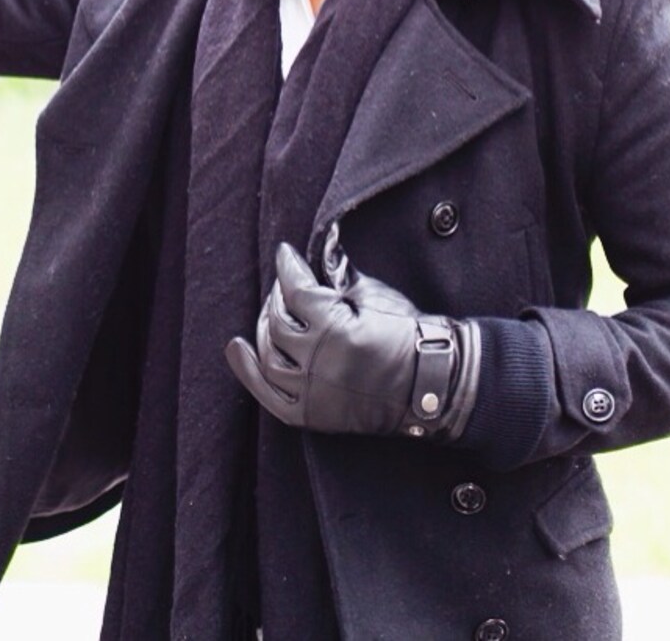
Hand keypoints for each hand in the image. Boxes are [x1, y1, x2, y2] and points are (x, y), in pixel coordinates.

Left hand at [225, 238, 480, 439]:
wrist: (432, 382)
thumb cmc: (408, 332)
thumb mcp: (374, 294)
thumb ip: (339, 277)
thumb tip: (316, 259)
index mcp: (332, 327)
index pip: (295, 289)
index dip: (287, 266)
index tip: (285, 254)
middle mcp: (316, 361)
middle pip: (277, 321)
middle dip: (277, 297)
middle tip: (285, 286)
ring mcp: (312, 391)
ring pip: (269, 356)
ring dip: (265, 329)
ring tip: (271, 313)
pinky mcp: (312, 414)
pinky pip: (269, 396)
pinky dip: (249, 372)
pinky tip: (237, 349)